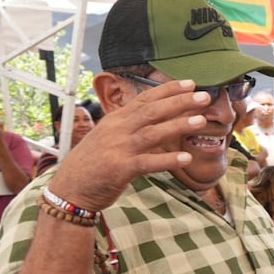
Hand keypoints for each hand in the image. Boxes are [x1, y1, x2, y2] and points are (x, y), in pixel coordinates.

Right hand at [49, 80, 212, 211]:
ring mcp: (118, 148)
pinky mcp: (120, 169)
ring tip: (201, 121)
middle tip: (204, 96)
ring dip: (178, 126)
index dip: (168, 90)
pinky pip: (148, 163)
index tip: (190, 83)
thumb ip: (128, 126)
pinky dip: (167, 160)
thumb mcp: (107, 137)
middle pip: (152, 111)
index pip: (145, 99)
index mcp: (116, 120)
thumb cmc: (92, 164)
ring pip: (153, 133)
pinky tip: (186, 158)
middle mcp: (117, 130)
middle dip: (180, 102)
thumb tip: (152, 116)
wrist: (69, 190)